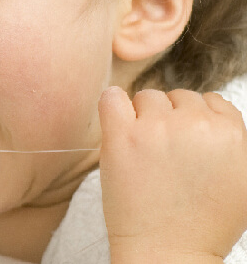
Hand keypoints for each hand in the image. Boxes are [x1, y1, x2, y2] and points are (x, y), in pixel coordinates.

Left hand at [99, 86, 246, 261]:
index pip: (212, 102)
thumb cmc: (205, 224)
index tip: (185, 145)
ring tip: (143, 151)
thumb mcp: (242, 180)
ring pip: (147, 97)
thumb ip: (233, 142)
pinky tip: (117, 123)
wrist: (169, 253)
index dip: (196, 122)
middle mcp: (198, 125)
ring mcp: (158, 128)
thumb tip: (217, 119)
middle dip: (170, 119)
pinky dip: (113, 104)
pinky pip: (112, 97)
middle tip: (162, 154)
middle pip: (179, 97)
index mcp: (233, 134)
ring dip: (142, 116)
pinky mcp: (123, 136)